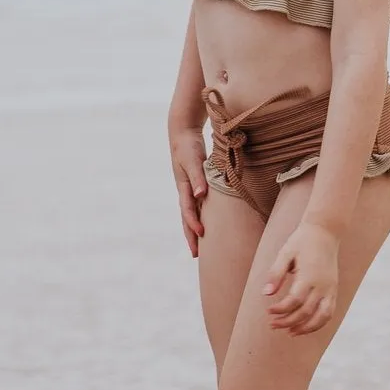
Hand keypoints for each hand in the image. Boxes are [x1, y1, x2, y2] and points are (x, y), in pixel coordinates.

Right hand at [169, 123, 208, 256]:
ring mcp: (189, 189)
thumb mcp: (193, 160)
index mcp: (183, 187)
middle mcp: (185, 191)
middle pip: (186, 218)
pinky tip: (207, 224)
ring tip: (200, 246)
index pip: (187, 210)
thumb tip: (200, 195)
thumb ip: (198, 177)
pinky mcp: (195, 186)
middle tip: (195, 255)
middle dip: (190, 236)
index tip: (201, 234)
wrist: (182, 134)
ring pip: (191, 214)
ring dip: (194, 230)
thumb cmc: (188, 146)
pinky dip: (200, 217)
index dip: (193, 223)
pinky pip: (197, 206)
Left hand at [263, 221, 339, 336]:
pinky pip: (329, 312)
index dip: (280, 310)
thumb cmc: (302, 241)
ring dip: (305, 328)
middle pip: (306, 312)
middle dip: (287, 322)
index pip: (294, 301)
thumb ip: (276, 274)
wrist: (326, 231)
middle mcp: (322, 285)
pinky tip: (305, 326)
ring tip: (290, 332)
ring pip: (321, 317)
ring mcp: (330, 288)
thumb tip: (265, 294)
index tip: (268, 311)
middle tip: (272, 325)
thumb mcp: (285, 253)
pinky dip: (318, 323)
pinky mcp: (333, 290)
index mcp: (309, 275)